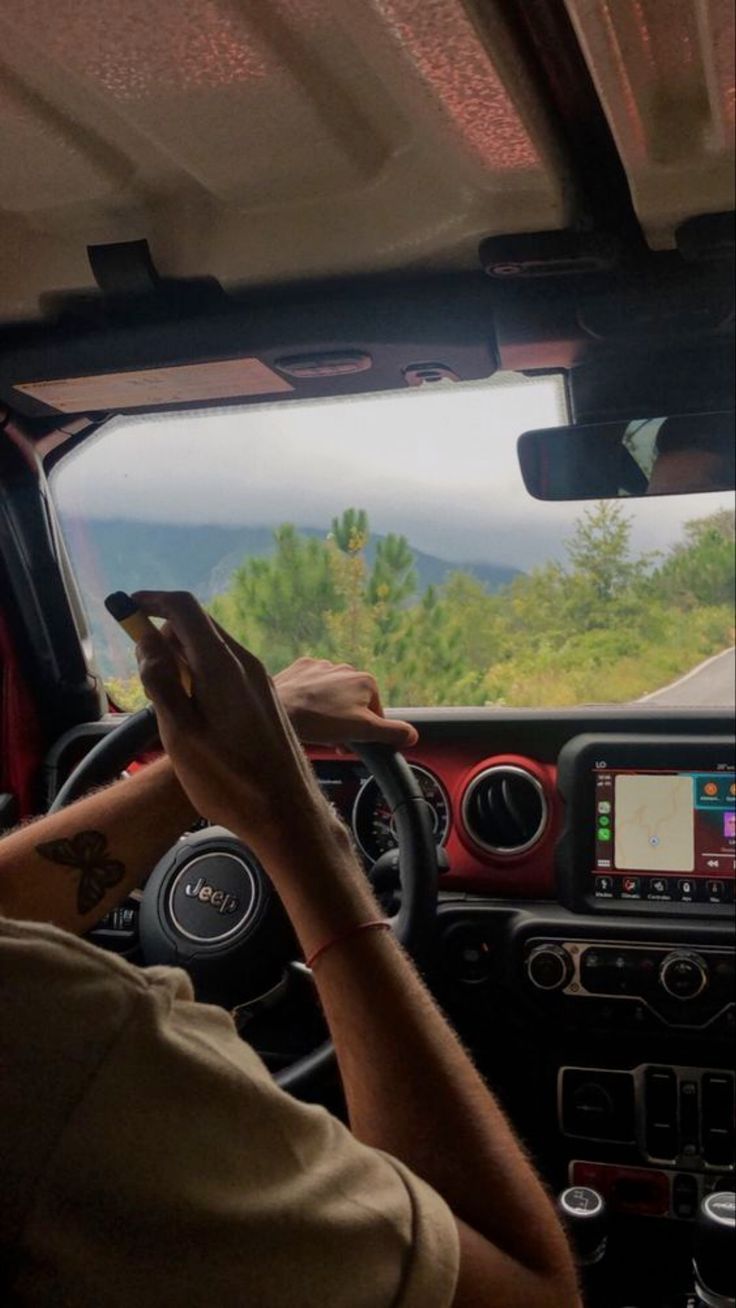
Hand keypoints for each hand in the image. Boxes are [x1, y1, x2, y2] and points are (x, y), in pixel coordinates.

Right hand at [131, 592, 336, 856]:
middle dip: (165, 636)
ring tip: (169, 703)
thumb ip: (161, 682)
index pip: (184, 607)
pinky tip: (196, 713)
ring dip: (183, 659)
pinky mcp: (265, 696)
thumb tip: (147, 640)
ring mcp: (259, 678)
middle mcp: (245, 662)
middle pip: (198, 625)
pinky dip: (202, 674)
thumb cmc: (228, 780)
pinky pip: (227, 668)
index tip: (127, 611)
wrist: (286, 811)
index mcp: (222, 664)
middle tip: (146, 676)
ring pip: (212, 647)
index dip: (152, 601)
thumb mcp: (179, 734)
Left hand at [274, 658, 417, 747]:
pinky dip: (311, 699)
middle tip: (333, 739)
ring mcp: (323, 665)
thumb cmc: (320, 720)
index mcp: (366, 681)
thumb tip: (413, 735)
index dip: (365, 732)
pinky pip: (312, 686)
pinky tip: (304, 711)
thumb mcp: (363, 731)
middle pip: (354, 703)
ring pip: (333, 694)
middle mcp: (346, 668)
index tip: (351, 743)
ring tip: (316, 727)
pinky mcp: (302, 667)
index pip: (375, 713)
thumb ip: (391, 732)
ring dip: (329, 711)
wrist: (278, 709)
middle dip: (347, 722)